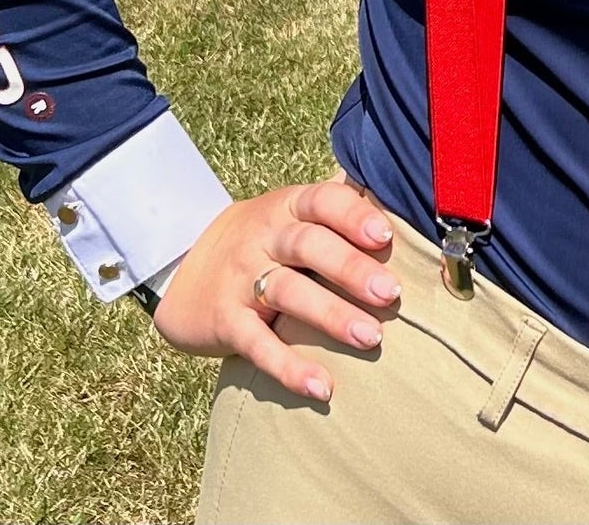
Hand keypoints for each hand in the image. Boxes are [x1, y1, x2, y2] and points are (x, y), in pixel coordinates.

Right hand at [151, 176, 400, 402]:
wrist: (181, 268)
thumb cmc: (264, 241)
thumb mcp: (290, 215)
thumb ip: (338, 211)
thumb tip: (407, 202)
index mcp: (287, 207)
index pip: (322, 201)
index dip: (353, 215)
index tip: (385, 236)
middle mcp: (263, 237)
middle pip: (309, 246)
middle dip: (351, 269)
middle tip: (391, 293)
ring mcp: (240, 279)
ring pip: (287, 292)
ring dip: (331, 315)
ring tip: (371, 337)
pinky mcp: (224, 321)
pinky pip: (257, 345)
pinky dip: (289, 367)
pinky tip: (323, 387)